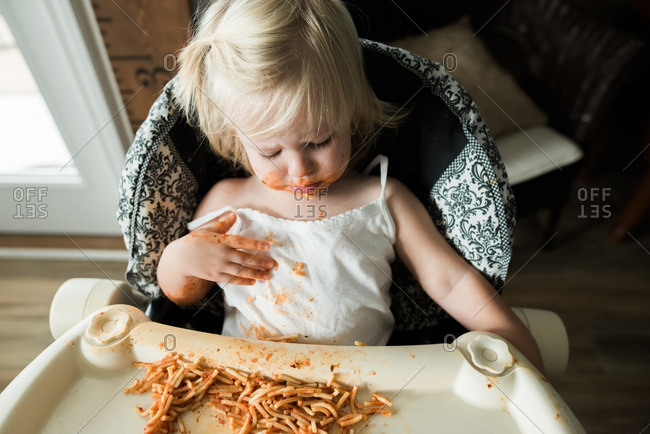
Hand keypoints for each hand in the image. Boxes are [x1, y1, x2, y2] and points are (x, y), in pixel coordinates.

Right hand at [158, 210, 273, 304]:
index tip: (268, 246)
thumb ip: (222, 223)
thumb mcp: (208, 229)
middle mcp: (222, 255)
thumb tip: (234, 213)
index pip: (242, 242)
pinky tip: (253, 282)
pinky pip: (232, 279)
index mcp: (221, 241)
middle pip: (244, 258)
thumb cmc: (195, 241)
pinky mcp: (216, 276)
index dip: (255, 244)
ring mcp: (219, 267)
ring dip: (255, 273)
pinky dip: (243, 281)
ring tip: (267, 275)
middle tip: (272, 264)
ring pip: (240, 271)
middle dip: (259, 262)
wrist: (181, 258)